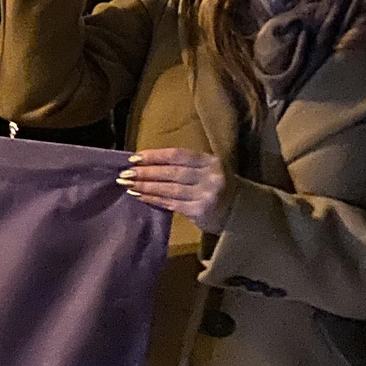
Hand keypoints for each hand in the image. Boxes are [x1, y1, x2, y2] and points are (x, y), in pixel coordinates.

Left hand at [119, 148, 234, 231]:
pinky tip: (139, 196)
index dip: (155, 156)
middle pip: (172, 172)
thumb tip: (145, 162)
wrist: (240, 211)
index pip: (178, 155)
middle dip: (146, 172)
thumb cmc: (216, 186)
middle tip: (125, 173)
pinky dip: (153, 199)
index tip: (134, 158)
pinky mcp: (200, 211)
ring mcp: (206, 195)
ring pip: (169, 189)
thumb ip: (184, 165)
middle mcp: (210, 176)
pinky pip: (171, 203)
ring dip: (145, 187)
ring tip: (127, 185)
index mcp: (210, 161)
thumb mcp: (206, 169)